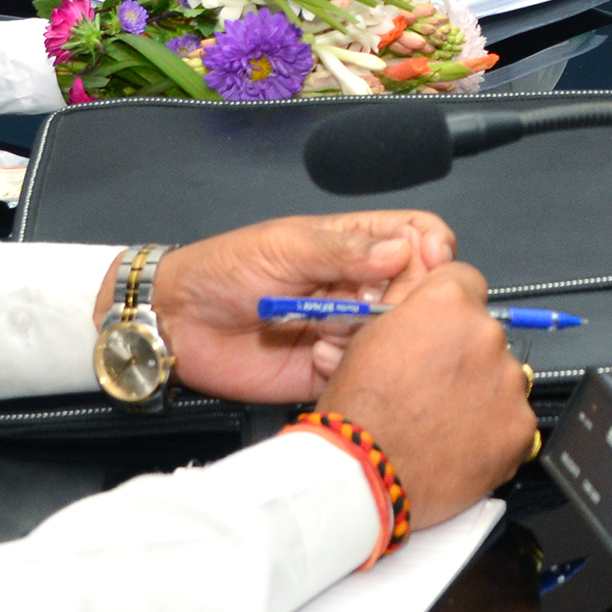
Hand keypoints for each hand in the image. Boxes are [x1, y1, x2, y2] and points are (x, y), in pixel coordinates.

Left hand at [148, 212, 454, 402]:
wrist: (179, 324)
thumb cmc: (222, 270)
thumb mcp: (284, 247)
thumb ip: (344, 251)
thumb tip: (402, 250)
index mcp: (353, 245)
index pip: (417, 237)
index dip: (432, 248)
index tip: (430, 261)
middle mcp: (358, 287)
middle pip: (417, 292)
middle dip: (396, 301)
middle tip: (358, 304)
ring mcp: (348, 329)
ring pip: (395, 337)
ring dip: (364, 337)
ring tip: (321, 331)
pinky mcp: (332, 369)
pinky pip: (364, 374)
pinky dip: (343, 367)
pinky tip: (311, 357)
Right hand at [316, 258, 534, 524]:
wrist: (367, 473)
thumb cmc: (359, 412)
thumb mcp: (367, 339)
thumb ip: (409, 313)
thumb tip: (424, 307)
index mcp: (447, 304)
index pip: (466, 281)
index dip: (449, 308)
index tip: (441, 328)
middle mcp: (485, 334)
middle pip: (485, 332)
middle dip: (465, 354)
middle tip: (434, 385)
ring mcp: (508, 381)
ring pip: (503, 377)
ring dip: (482, 392)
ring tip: (444, 420)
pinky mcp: (521, 426)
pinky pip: (514, 420)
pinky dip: (494, 431)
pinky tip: (461, 443)